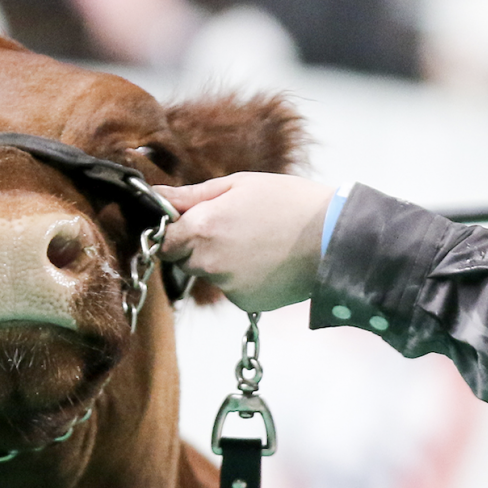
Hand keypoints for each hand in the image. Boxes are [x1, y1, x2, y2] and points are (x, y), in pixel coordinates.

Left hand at [158, 173, 333, 311]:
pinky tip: (266, 261)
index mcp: (202, 228)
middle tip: (233, 227)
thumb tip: (154, 195)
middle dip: (198, 245)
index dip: (176, 230)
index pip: (164, 240)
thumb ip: (191, 195)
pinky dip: (243, 278)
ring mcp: (228, 286)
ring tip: (256, 242)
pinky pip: (233, 289)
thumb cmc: (288, 201)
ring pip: (210, 274)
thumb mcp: (238, 184)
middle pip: (183, 259)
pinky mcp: (247, 302)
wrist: (334, 236)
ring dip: (221, 262)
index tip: (193, 222)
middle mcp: (209, 262)